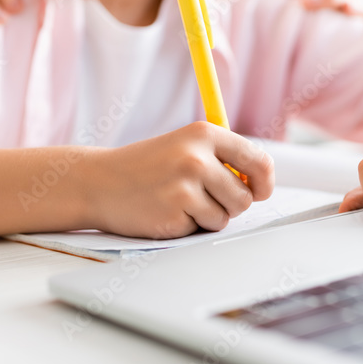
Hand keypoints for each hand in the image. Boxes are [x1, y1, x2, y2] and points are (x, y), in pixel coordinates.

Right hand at [87, 122, 274, 238]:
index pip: (258, 160)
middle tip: (201, 197)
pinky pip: (201, 229)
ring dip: (208, 217)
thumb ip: (220, 159)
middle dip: (230, 204)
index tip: (260, 191)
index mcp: (204, 133)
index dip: (264, 182)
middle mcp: (197, 157)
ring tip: (179, 202)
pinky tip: (165, 212)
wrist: (98, 182)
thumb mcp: (183, 147)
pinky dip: (188, 227)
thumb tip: (260, 185)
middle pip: (245, 196)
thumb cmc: (144, 167)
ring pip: (225, 217)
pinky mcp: (175, 213)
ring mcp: (186, 186)